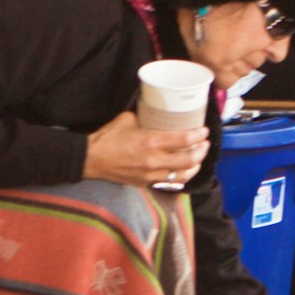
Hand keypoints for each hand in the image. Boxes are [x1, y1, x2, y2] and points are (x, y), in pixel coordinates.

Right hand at [82, 110, 204, 188]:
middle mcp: (153, 160)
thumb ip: (146, 117)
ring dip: (195, 166)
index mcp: (150, 142)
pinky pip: (169, 183)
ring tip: (198, 158)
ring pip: (182, 175)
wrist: (90, 160)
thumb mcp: (128, 119)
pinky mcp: (145, 183)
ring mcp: (150, 174)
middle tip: (205, 143)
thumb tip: (158, 112)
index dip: (199, 135)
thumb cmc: (107, 137)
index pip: (184, 140)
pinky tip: (184, 170)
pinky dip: (181, 176)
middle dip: (202, 151)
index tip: (204, 131)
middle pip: (189, 160)